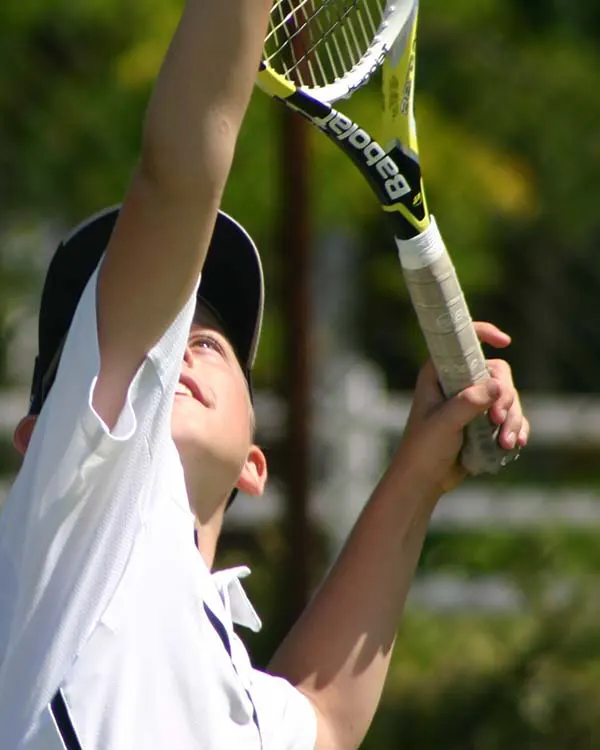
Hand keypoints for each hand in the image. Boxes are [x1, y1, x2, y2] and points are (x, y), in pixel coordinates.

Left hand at [393, 322, 529, 496]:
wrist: (424, 479)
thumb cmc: (424, 448)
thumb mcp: (443, 424)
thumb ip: (467, 403)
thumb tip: (497, 386)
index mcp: (440, 374)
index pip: (463, 344)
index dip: (484, 334)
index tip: (505, 341)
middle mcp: (459, 383)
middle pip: (497, 374)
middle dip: (505, 397)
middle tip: (498, 419)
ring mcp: (474, 402)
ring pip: (508, 397)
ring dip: (512, 418)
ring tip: (506, 443)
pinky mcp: (485, 422)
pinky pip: (511, 417)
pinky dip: (516, 429)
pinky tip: (514, 444)